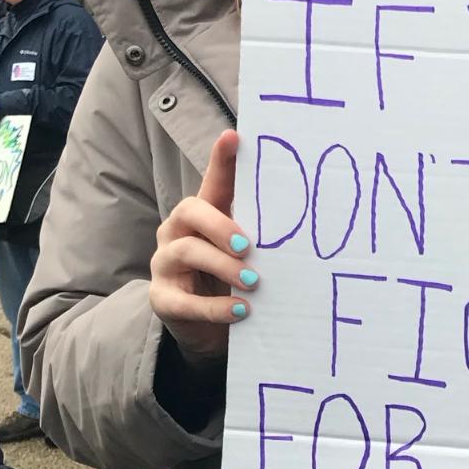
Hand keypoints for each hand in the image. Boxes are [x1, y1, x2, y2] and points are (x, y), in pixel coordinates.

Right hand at [150, 131, 254, 362]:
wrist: (208, 330)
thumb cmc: (229, 281)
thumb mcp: (244, 254)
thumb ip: (261, 233)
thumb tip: (305, 214)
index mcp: (201, 216)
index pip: (212, 182)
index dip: (221, 160)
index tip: (234, 138)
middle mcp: (177, 233)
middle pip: (190, 211)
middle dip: (220, 225)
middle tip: (249, 245)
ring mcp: (165, 264)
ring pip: (187, 252)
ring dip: (222, 265)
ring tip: (253, 281)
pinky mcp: (163, 300)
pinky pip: (185, 302)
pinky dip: (215, 307)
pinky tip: (241, 311)